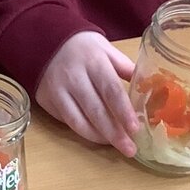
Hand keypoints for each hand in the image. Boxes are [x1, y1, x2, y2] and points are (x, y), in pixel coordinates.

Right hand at [35, 31, 138, 155]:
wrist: (42, 40)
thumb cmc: (82, 46)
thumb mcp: (105, 48)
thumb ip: (124, 67)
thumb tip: (147, 87)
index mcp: (93, 62)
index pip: (110, 90)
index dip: (123, 111)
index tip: (135, 129)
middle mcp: (74, 77)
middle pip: (95, 110)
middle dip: (114, 133)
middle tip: (130, 149)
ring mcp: (58, 91)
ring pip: (78, 121)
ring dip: (99, 137)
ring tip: (116, 146)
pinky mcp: (47, 101)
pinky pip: (67, 121)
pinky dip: (83, 132)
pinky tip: (97, 136)